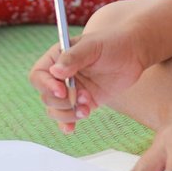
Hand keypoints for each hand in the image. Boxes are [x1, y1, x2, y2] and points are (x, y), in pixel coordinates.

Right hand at [27, 24, 149, 133]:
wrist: (133, 53)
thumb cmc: (112, 42)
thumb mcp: (92, 46)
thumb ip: (73, 58)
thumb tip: (55, 71)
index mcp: (57, 58)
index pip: (38, 75)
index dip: (45, 85)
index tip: (62, 90)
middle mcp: (61, 75)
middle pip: (46, 96)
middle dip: (62, 101)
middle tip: (83, 96)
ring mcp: (72, 90)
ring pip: (55, 109)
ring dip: (68, 113)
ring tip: (87, 107)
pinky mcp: (84, 102)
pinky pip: (69, 117)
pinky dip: (67, 123)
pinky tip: (72, 128)